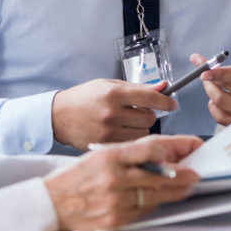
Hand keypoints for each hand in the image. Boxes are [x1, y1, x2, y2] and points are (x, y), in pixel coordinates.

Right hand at [43, 135, 201, 230]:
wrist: (49, 203)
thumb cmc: (74, 177)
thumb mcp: (99, 155)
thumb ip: (130, 154)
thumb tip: (162, 154)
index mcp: (110, 156)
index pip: (152, 148)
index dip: (177, 146)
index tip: (192, 146)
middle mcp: (114, 177)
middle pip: (160, 175)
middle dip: (183, 174)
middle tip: (196, 173)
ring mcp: (116, 200)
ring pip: (156, 195)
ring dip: (175, 192)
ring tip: (185, 187)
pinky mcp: (115, 219)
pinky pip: (144, 211)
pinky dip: (154, 205)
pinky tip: (159, 200)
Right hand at [50, 78, 176, 149]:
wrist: (58, 116)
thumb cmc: (84, 98)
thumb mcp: (109, 85)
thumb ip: (137, 87)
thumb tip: (163, 87)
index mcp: (113, 93)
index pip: (150, 97)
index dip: (166, 101)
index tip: (172, 104)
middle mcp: (112, 113)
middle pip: (150, 118)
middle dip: (148, 114)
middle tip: (137, 111)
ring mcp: (108, 131)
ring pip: (143, 133)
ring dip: (141, 128)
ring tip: (126, 122)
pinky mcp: (105, 145)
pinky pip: (132, 144)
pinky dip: (131, 138)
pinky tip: (120, 132)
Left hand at [193, 18, 230, 125]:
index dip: (220, 74)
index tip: (205, 71)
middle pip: (227, 89)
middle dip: (210, 79)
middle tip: (203, 70)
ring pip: (222, 103)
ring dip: (210, 92)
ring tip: (210, 82)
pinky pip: (222, 117)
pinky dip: (214, 107)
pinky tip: (216, 98)